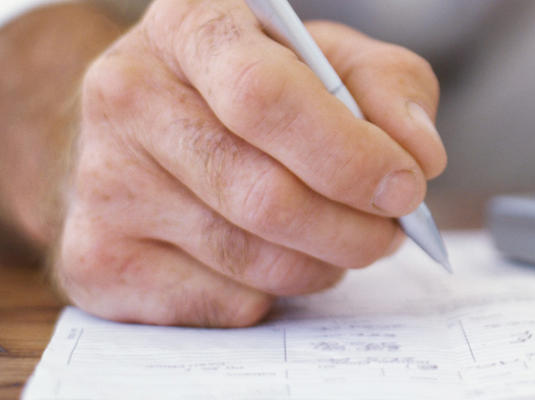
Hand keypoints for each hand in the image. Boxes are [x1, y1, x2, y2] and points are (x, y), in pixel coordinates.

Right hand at [55, 0, 444, 326]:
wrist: (153, 127)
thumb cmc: (256, 88)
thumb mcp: (334, 58)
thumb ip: (391, 88)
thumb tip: (418, 155)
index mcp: (190, 25)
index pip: (266, 97)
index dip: (349, 154)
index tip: (404, 185)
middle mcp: (128, 95)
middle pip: (264, 194)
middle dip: (353, 228)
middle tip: (391, 230)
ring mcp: (102, 181)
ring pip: (250, 258)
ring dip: (323, 264)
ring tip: (341, 240)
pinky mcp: (98, 259)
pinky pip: (224, 303)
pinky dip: (274, 295)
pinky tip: (275, 257)